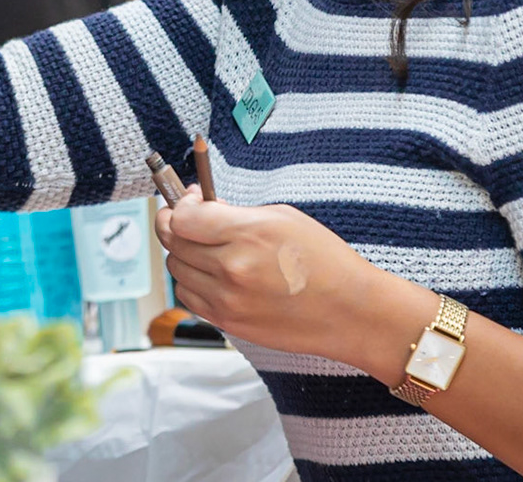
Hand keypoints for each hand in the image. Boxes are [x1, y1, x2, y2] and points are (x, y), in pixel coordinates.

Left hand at [155, 192, 411, 369]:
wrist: (349, 312)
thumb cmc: (324, 261)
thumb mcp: (282, 217)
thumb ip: (235, 213)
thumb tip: (201, 208)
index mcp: (246, 234)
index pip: (182, 218)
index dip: (179, 204)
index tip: (189, 199)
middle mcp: (230, 269)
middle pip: (173, 242)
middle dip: (176, 225)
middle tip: (193, 218)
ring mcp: (226, 300)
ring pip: (176, 269)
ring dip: (184, 254)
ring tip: (208, 248)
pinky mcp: (228, 323)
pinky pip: (188, 297)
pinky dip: (192, 282)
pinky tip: (213, 273)